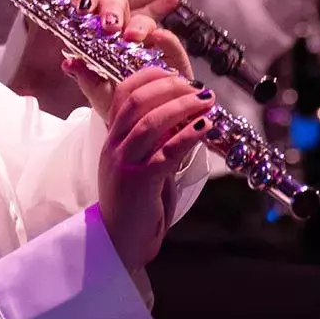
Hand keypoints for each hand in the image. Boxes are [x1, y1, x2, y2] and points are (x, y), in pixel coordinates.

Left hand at [58, 0, 192, 117]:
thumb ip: (85, 77)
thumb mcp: (98, 94)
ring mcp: (148, 41)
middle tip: (108, 25)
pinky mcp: (171, 53)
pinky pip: (169, 40)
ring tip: (132, 37)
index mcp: (100, 34)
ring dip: (137, 24)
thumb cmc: (119, 105)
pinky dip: (164, 38)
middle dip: (112, 7)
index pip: (94, 5)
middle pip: (118, 3)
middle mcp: (123, 32)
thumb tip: (69, 63)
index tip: (83, 9)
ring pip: (143, 19)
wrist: (144, 126)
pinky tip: (158, 39)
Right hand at [70, 64, 215, 270]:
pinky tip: (205, 127)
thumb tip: (184, 116)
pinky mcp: (140, 182)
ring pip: (152, 122)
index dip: (151, 76)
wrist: (117, 243)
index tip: (177, 75)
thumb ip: (154, 141)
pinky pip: (167, 151)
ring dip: (184, 106)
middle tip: (198, 87)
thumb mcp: (139, 164)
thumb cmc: (134, 204)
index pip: (123, 92)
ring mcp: (124, 163)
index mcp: (111, 138)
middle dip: (171, 87)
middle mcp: (114, 146)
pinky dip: (189, 135)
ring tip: (207, 101)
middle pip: (138, 100)